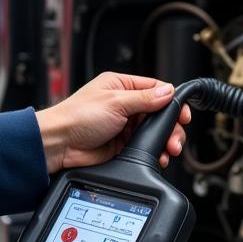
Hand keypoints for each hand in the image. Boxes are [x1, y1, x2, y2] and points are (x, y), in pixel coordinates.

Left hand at [36, 73, 191, 173]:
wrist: (59, 145)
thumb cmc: (77, 117)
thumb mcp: (115, 102)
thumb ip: (144, 99)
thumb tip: (168, 92)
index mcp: (121, 86)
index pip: (155, 88)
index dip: (171, 100)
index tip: (182, 113)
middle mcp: (124, 104)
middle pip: (159, 112)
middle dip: (170, 125)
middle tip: (175, 137)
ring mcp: (124, 125)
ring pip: (154, 131)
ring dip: (165, 140)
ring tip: (169, 149)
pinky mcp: (123, 144)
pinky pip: (146, 146)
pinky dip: (155, 151)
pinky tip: (158, 156)